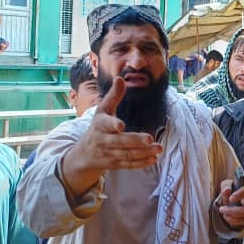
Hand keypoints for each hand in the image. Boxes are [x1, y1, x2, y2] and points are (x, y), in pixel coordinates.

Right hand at [62, 77, 163, 195]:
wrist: (85, 153)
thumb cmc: (98, 127)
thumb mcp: (103, 110)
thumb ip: (113, 96)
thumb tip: (120, 78)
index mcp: (100, 125)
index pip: (105, 124)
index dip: (112, 124)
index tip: (121, 125)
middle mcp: (103, 140)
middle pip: (119, 142)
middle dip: (135, 141)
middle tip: (150, 138)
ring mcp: (109, 154)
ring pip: (126, 154)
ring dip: (143, 152)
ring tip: (158, 148)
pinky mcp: (115, 164)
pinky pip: (128, 165)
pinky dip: (141, 163)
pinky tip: (153, 158)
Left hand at [217, 179, 243, 226]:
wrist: (230, 202)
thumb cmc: (231, 191)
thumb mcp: (226, 185)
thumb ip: (226, 186)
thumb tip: (227, 190)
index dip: (241, 194)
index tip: (231, 199)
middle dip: (243, 207)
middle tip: (228, 209)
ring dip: (232, 214)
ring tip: (222, 210)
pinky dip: (233, 220)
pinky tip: (226, 216)